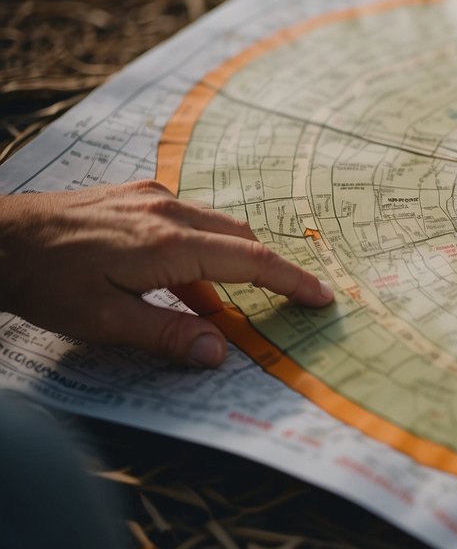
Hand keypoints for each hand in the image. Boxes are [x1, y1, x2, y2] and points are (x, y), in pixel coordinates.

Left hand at [0, 180, 332, 366]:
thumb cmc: (44, 282)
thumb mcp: (103, 321)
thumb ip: (167, 336)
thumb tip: (220, 353)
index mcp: (168, 245)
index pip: (251, 262)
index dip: (292, 281)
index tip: (322, 297)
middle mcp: (168, 211)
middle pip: (243, 238)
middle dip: (271, 271)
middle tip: (289, 302)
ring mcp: (152, 197)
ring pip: (218, 226)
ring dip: (234, 261)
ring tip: (224, 305)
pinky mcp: (137, 195)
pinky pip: (190, 220)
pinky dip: (204, 249)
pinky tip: (185, 282)